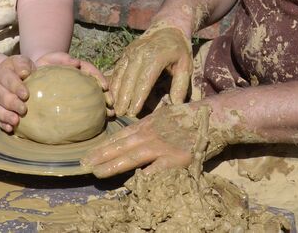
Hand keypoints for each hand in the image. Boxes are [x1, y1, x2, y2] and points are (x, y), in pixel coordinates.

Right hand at [0, 55, 33, 132]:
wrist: (6, 74)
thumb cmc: (20, 69)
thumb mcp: (22, 62)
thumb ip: (24, 65)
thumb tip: (26, 72)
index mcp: (4, 72)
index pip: (9, 80)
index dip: (16, 87)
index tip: (26, 94)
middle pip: (3, 96)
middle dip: (13, 104)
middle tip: (24, 109)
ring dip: (6, 115)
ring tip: (16, 121)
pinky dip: (3, 124)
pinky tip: (9, 128)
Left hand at [35, 51, 112, 116]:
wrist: (36, 73)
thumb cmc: (47, 64)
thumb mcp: (53, 58)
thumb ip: (63, 58)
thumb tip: (77, 62)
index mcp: (80, 69)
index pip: (93, 72)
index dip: (100, 78)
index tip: (105, 87)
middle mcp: (83, 80)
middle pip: (98, 87)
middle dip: (107, 95)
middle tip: (111, 103)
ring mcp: (80, 90)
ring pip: (95, 97)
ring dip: (105, 105)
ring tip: (110, 114)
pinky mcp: (75, 100)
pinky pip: (86, 106)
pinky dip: (94, 112)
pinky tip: (100, 120)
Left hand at [81, 101, 226, 177]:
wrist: (214, 118)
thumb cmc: (191, 117)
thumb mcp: (165, 115)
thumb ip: (150, 125)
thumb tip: (136, 134)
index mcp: (148, 124)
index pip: (120, 136)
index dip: (104, 145)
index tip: (89, 153)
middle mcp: (151, 134)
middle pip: (120, 146)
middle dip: (100, 156)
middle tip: (83, 164)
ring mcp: (162, 146)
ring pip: (132, 157)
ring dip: (112, 165)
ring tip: (97, 172)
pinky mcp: (175, 159)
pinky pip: (155, 171)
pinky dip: (143, 177)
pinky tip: (131, 183)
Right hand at [109, 24, 192, 117]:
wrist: (167, 27)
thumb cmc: (178, 49)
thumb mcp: (185, 65)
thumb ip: (180, 85)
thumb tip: (176, 104)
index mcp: (156, 56)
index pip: (145, 80)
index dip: (138, 97)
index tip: (133, 112)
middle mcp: (140, 53)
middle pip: (129, 78)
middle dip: (124, 98)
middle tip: (120, 114)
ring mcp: (131, 52)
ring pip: (120, 74)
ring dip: (116, 91)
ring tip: (114, 108)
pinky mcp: (126, 52)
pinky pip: (117, 69)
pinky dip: (113, 82)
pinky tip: (111, 95)